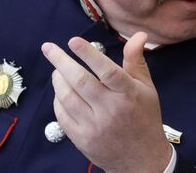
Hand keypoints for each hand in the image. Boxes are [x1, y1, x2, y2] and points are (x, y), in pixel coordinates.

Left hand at [41, 32, 171, 172]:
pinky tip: (61, 92)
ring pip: (67, 98)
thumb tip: (138, 35)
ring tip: (57, 70)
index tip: (73, 41)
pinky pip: (62, 115)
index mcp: (128, 94)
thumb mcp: (146, 88)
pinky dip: (58, 100)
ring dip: (58, 80)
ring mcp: (94, 126)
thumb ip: (136, 61)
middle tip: (49, 48)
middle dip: (61, 61)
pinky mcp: (82, 139)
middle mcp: (110, 110)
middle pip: (81, 81)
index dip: (89, 54)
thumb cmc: (145, 118)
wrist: (143, 160)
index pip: (107, 70)